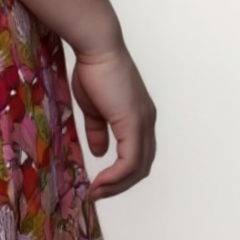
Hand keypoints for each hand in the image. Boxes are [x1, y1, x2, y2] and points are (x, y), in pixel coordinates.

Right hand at [69, 40, 156, 201]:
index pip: (138, 154)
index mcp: (139, 116)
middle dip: (120, 185)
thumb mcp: (93, 106)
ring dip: (117, 185)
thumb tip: (100, 152)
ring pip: (138, 168)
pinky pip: (129, 162)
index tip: (99, 182)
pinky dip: (116, 177)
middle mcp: (147, 122)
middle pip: (142, 166)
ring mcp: (143, 123)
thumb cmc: (92, 69)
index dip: (121, 172)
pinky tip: (100, 181)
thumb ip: (98, 130)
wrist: (96, 47)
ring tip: (96, 191)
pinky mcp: (134, 124)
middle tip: (98, 192)